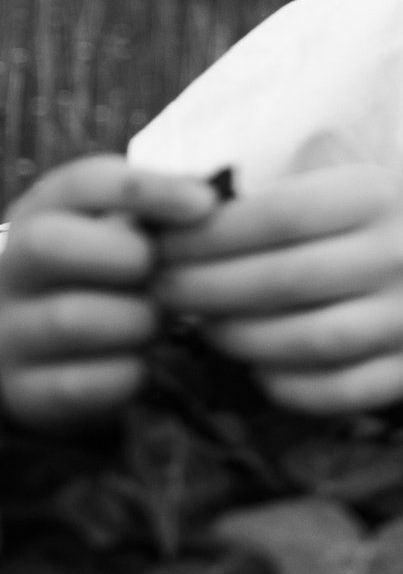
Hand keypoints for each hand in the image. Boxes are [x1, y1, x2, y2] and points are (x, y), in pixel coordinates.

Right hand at [0, 157, 220, 426]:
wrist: (51, 354)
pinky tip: (140, 362)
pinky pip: (82, 383)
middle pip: (48, 243)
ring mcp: (6, 332)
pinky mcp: (22, 390)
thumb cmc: (110, 278)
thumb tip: (211, 201)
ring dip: (138, 322)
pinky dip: (128, 373)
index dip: (144, 188)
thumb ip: (160, 215)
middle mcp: (7, 268)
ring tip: (157, 322)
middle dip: (129, 259)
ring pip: (71, 318)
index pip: (79, 182)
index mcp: (42, 214)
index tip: (205, 203)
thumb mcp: (125, 233)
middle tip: (164, 278)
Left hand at [152, 166, 402, 413]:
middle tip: (162, 294)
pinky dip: (286, 387)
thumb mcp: (348, 191)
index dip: (203, 239)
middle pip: (282, 281)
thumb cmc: (386, 230)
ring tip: (207, 330)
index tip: (157, 250)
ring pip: (307, 341)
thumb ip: (275, 205)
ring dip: (239, 340)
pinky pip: (340, 391)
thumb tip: (173, 227)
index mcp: (379, 196)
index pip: (273, 217)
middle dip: (203, 291)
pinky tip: (260, 369)